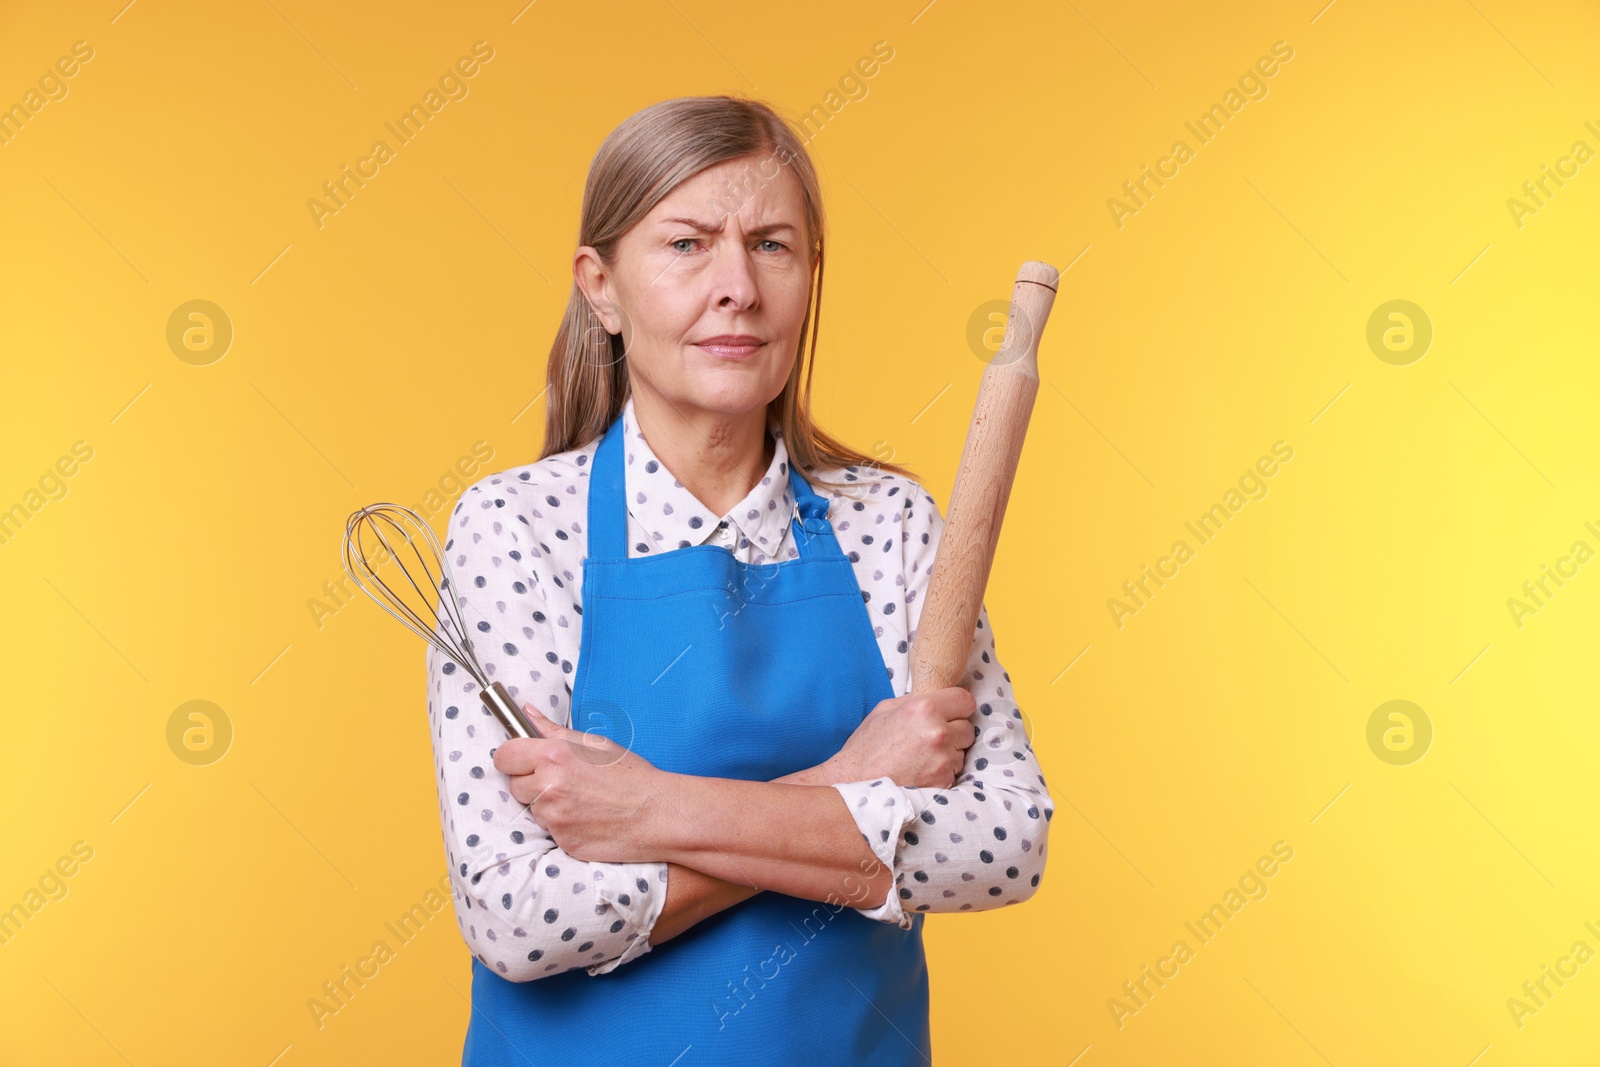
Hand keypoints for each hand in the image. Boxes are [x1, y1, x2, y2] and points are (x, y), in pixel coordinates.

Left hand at [491, 704, 665, 863]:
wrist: (658, 814)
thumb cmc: (632, 776)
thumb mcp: (595, 743)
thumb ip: (553, 730)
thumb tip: (528, 713)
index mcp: (555, 756)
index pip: (504, 756)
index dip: (513, 756)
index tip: (522, 758)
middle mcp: (549, 787)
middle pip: (514, 784)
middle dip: (531, 781)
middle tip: (563, 779)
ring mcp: (554, 818)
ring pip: (532, 808)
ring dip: (547, 804)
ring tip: (581, 799)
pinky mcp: (562, 842)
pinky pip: (549, 830)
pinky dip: (562, 824)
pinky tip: (586, 816)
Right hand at [828, 686, 977, 789]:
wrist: (854, 785)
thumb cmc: (866, 748)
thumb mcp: (884, 710)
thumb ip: (914, 701)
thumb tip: (936, 697)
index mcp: (924, 708)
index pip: (965, 700)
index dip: (957, 707)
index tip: (951, 713)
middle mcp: (938, 732)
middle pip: (967, 728)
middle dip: (954, 732)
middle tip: (931, 739)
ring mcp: (943, 759)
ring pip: (962, 752)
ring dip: (949, 754)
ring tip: (922, 758)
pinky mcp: (943, 781)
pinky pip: (954, 773)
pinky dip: (942, 773)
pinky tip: (921, 772)